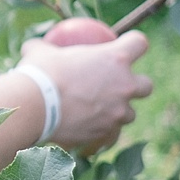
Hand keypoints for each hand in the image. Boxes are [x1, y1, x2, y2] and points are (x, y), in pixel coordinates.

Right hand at [19, 30, 152, 155]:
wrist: (35, 108)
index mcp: (115, 59)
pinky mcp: (106, 133)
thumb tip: (33, 46)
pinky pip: (110, 135)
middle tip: (119, 85)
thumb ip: (44, 48)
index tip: (125, 46)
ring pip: (129, 114)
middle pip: (146, 85)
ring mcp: (118, 112)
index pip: (138, 43)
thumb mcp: (39, 52)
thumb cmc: (39, 74)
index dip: (134, 43)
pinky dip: (101, 133)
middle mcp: (124, 86)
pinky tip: (88, 132)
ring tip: (97, 112)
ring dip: (117, 112)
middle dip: (137, 85)